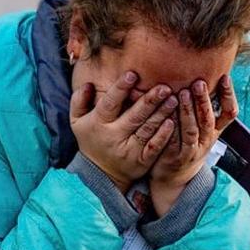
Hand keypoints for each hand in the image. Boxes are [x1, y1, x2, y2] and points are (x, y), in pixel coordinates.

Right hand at [70, 71, 177, 192]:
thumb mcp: (77, 121)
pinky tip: (172, 122)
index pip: (110, 103)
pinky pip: (154, 147)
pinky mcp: (141, 161)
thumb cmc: (91, 139)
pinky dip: (164, 135)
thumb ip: (79, 100)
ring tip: (173, 99)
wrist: (101, 174)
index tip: (132, 74)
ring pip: (147, 129)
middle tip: (164, 87)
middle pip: (134, 115)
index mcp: (98, 123)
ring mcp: (129, 150)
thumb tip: (88, 84)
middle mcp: (114, 136)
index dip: (120, 89)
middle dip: (150, 100)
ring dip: (162, 113)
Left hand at [149, 75, 237, 215]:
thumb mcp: (201, 129)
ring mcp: (192, 150)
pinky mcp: (177, 156)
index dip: (229, 95)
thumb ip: (202, 107)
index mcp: (215, 131)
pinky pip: (175, 140)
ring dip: (188, 111)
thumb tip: (203, 75)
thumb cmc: (187, 144)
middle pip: (209, 118)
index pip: (229, 113)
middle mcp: (207, 140)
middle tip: (199, 81)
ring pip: (193, 129)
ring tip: (183, 92)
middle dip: (205, 99)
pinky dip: (173, 127)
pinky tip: (167, 114)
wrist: (175, 177)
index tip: (225, 77)